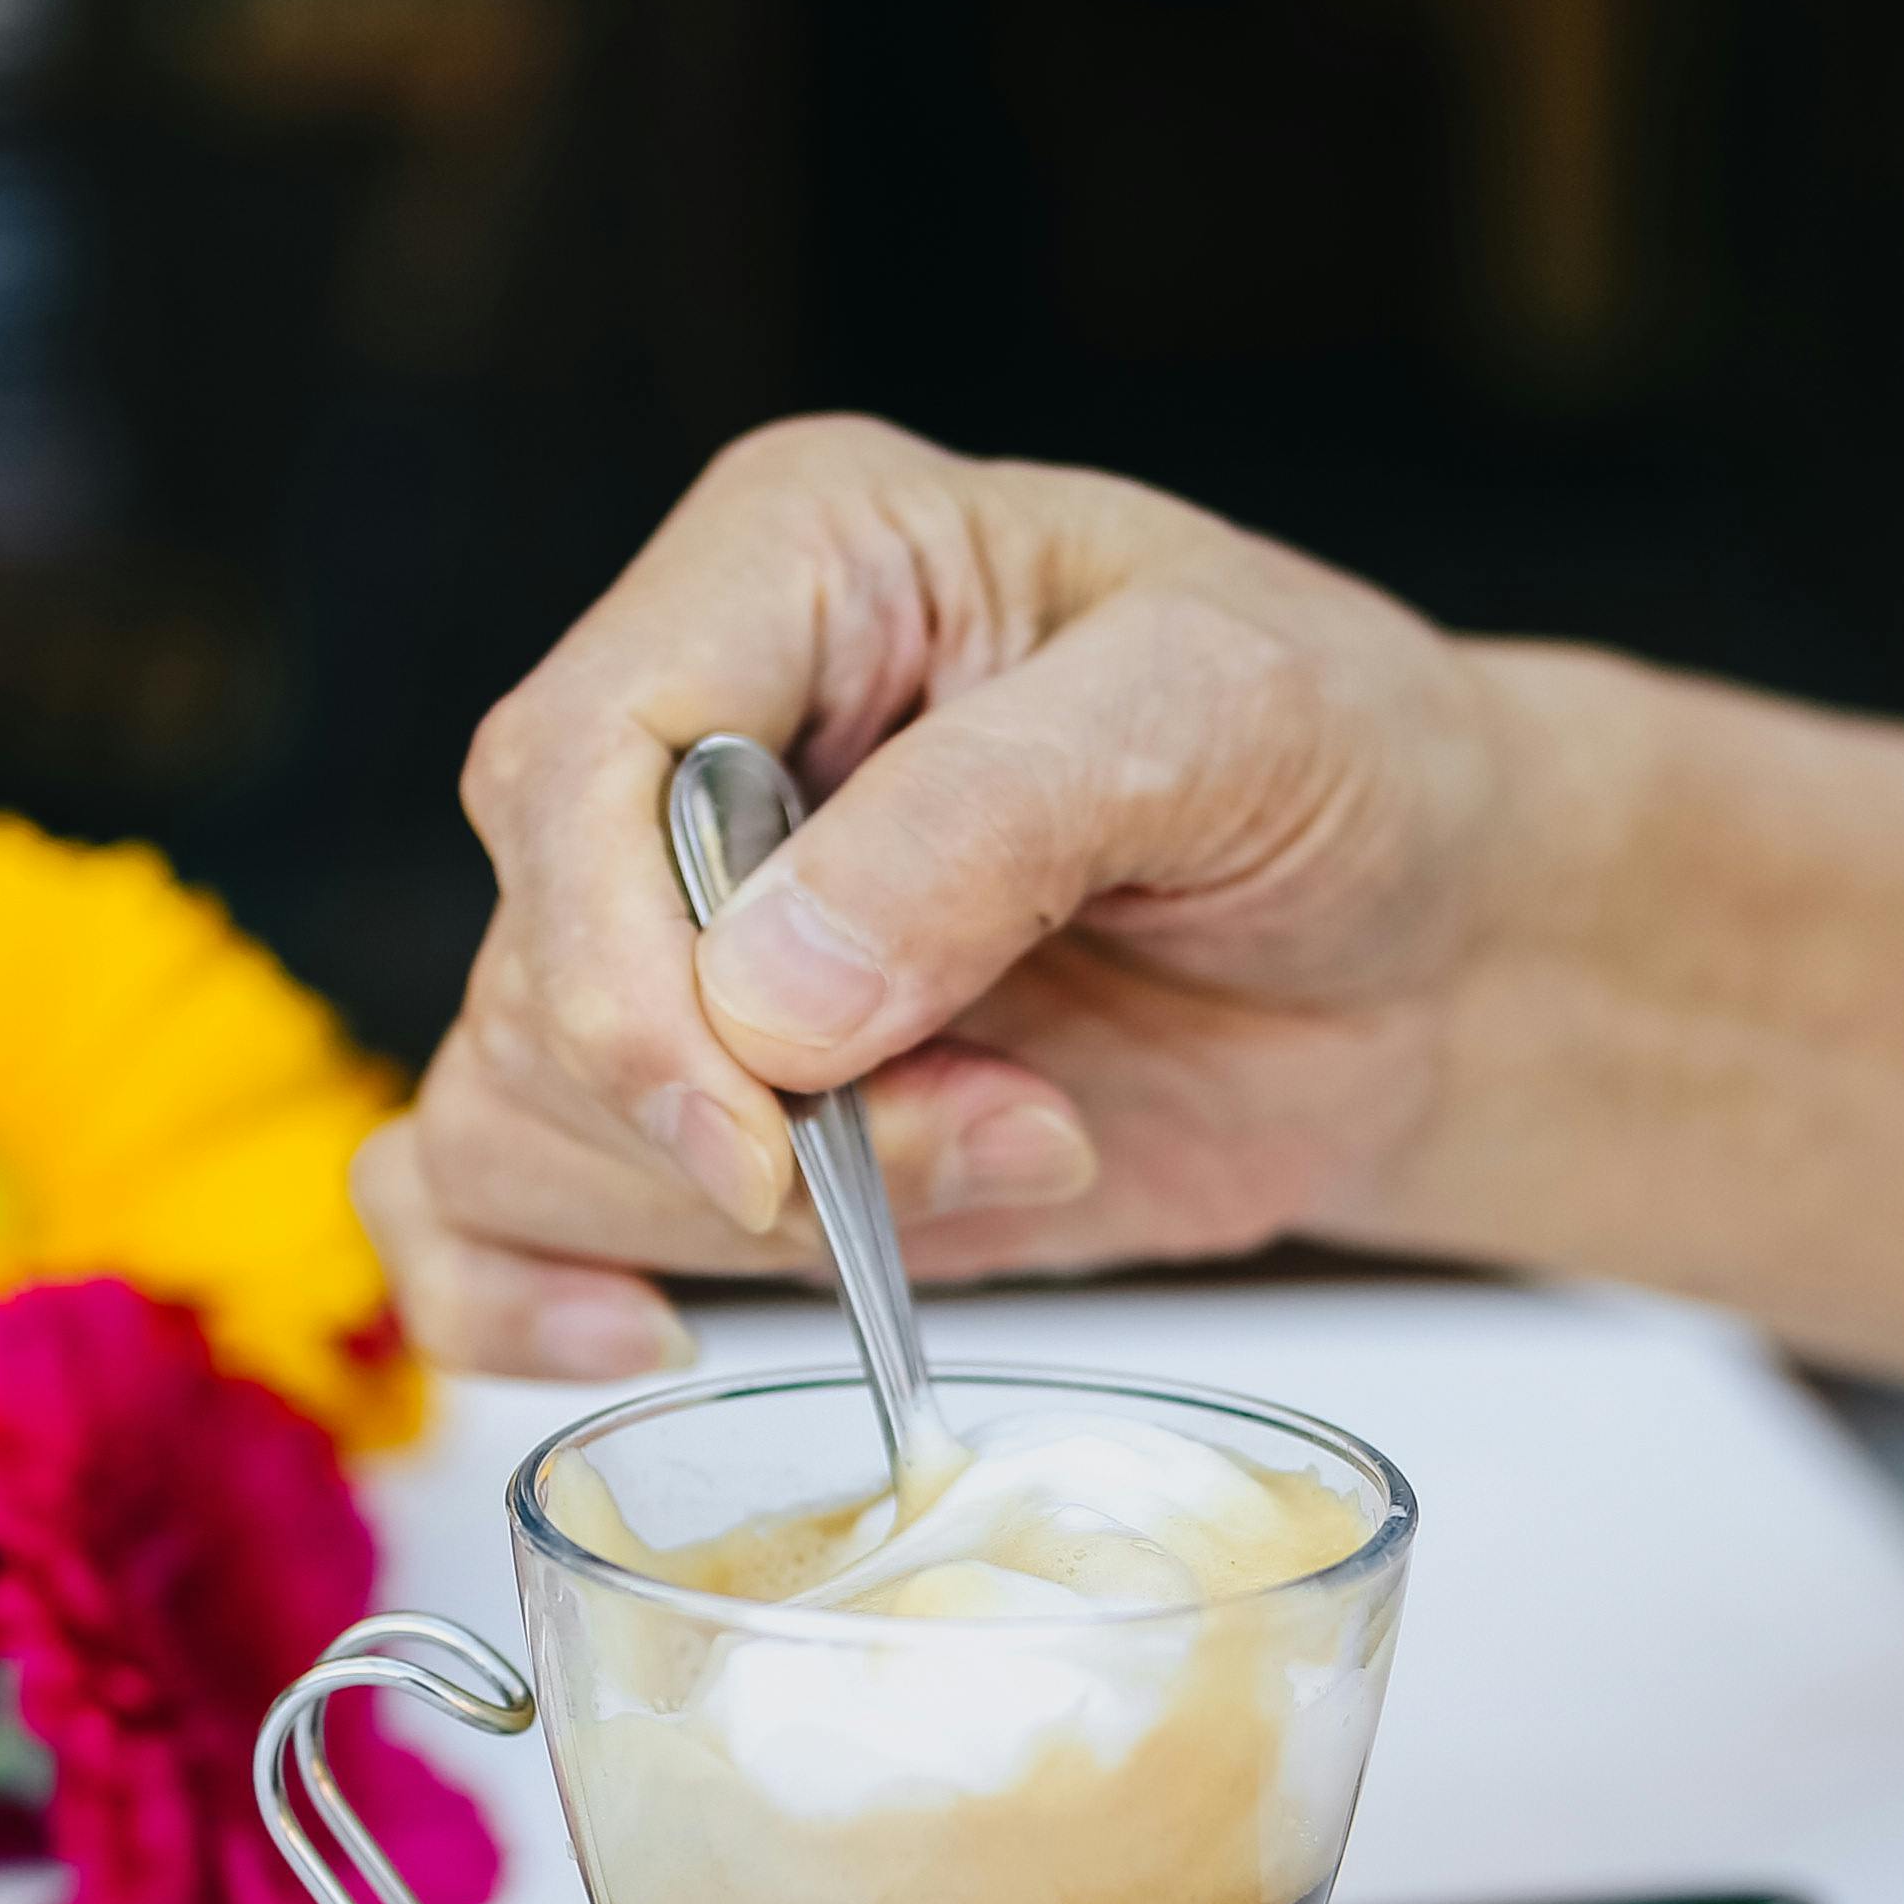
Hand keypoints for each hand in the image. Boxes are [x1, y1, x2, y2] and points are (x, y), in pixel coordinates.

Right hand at [357, 414, 1529, 1377]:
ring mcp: (680, 939)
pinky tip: (645, 1337)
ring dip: (748, 1213)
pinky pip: (481, 1216)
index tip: (759, 1128)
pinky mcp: (702, 1111)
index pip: (570, 761)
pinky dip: (524, 1300)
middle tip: (1011, 1120)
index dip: (620, 970)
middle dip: (751, 1118)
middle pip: (534, 968)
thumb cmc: (1345, 771)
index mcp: (790, 566)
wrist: (1422, 949)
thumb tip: (768, 1000)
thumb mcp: (1230, 716)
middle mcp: (690, 744)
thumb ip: (997, 817)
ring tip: (1013, 1145)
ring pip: (511, 1114)